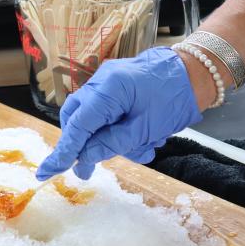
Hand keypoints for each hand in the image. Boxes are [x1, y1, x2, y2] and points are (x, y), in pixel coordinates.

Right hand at [36, 47, 202, 180]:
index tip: (48, 172)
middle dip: (85, 146)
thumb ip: (111, 144)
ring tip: (143, 149)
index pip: (77, 125)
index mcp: (108, 88)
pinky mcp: (118, 87)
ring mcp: (109, 82)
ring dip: (111, 141)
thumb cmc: (175, 99)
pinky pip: (108, 113)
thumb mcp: (145, 129)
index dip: (64, 151)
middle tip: (87, 171)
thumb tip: (84, 158)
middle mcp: (103, 81)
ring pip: (94, 119)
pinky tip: (145, 140)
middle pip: (79, 119)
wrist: (196, 73)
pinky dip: (120, 131)